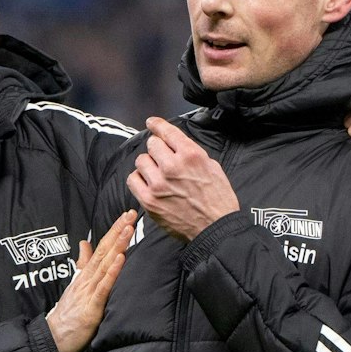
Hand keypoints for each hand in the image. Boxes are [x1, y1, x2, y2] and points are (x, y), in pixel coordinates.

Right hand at [45, 210, 135, 351]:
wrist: (54, 339)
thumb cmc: (68, 314)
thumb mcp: (76, 285)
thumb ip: (82, 264)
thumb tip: (84, 243)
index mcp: (85, 274)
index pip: (101, 247)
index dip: (114, 231)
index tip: (127, 215)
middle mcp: (87, 279)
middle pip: (104, 250)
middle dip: (118, 231)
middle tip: (131, 213)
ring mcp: (88, 292)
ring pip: (105, 264)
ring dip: (117, 246)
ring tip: (128, 229)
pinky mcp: (91, 307)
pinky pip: (103, 287)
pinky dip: (112, 273)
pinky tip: (120, 260)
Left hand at [128, 117, 238, 241]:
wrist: (215, 228)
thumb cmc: (218, 199)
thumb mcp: (212, 167)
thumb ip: (192, 153)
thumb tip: (175, 144)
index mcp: (191, 155)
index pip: (166, 131)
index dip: (157, 125)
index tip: (152, 123)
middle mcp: (172, 166)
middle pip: (152, 144)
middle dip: (157, 150)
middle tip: (163, 160)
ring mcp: (159, 183)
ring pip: (141, 160)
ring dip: (148, 165)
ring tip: (157, 174)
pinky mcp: (149, 200)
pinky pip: (133, 179)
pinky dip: (139, 179)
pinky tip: (148, 184)